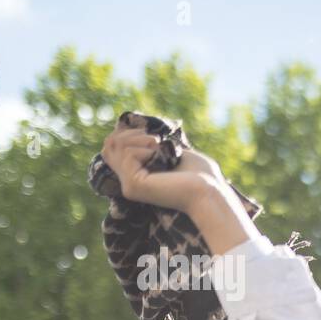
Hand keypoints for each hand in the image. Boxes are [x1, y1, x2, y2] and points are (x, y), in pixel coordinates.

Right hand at [100, 123, 225, 213]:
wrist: (211, 191)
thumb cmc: (201, 176)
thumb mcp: (172, 153)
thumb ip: (152, 144)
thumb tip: (132, 128)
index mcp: (137, 177)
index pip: (112, 148)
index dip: (125, 133)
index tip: (149, 133)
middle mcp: (129, 184)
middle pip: (109, 145)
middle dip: (130, 133)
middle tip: (155, 140)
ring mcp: (130, 186)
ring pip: (115, 146)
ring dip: (140, 139)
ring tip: (159, 148)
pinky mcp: (134, 186)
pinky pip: (127, 154)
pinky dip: (145, 149)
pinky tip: (161, 158)